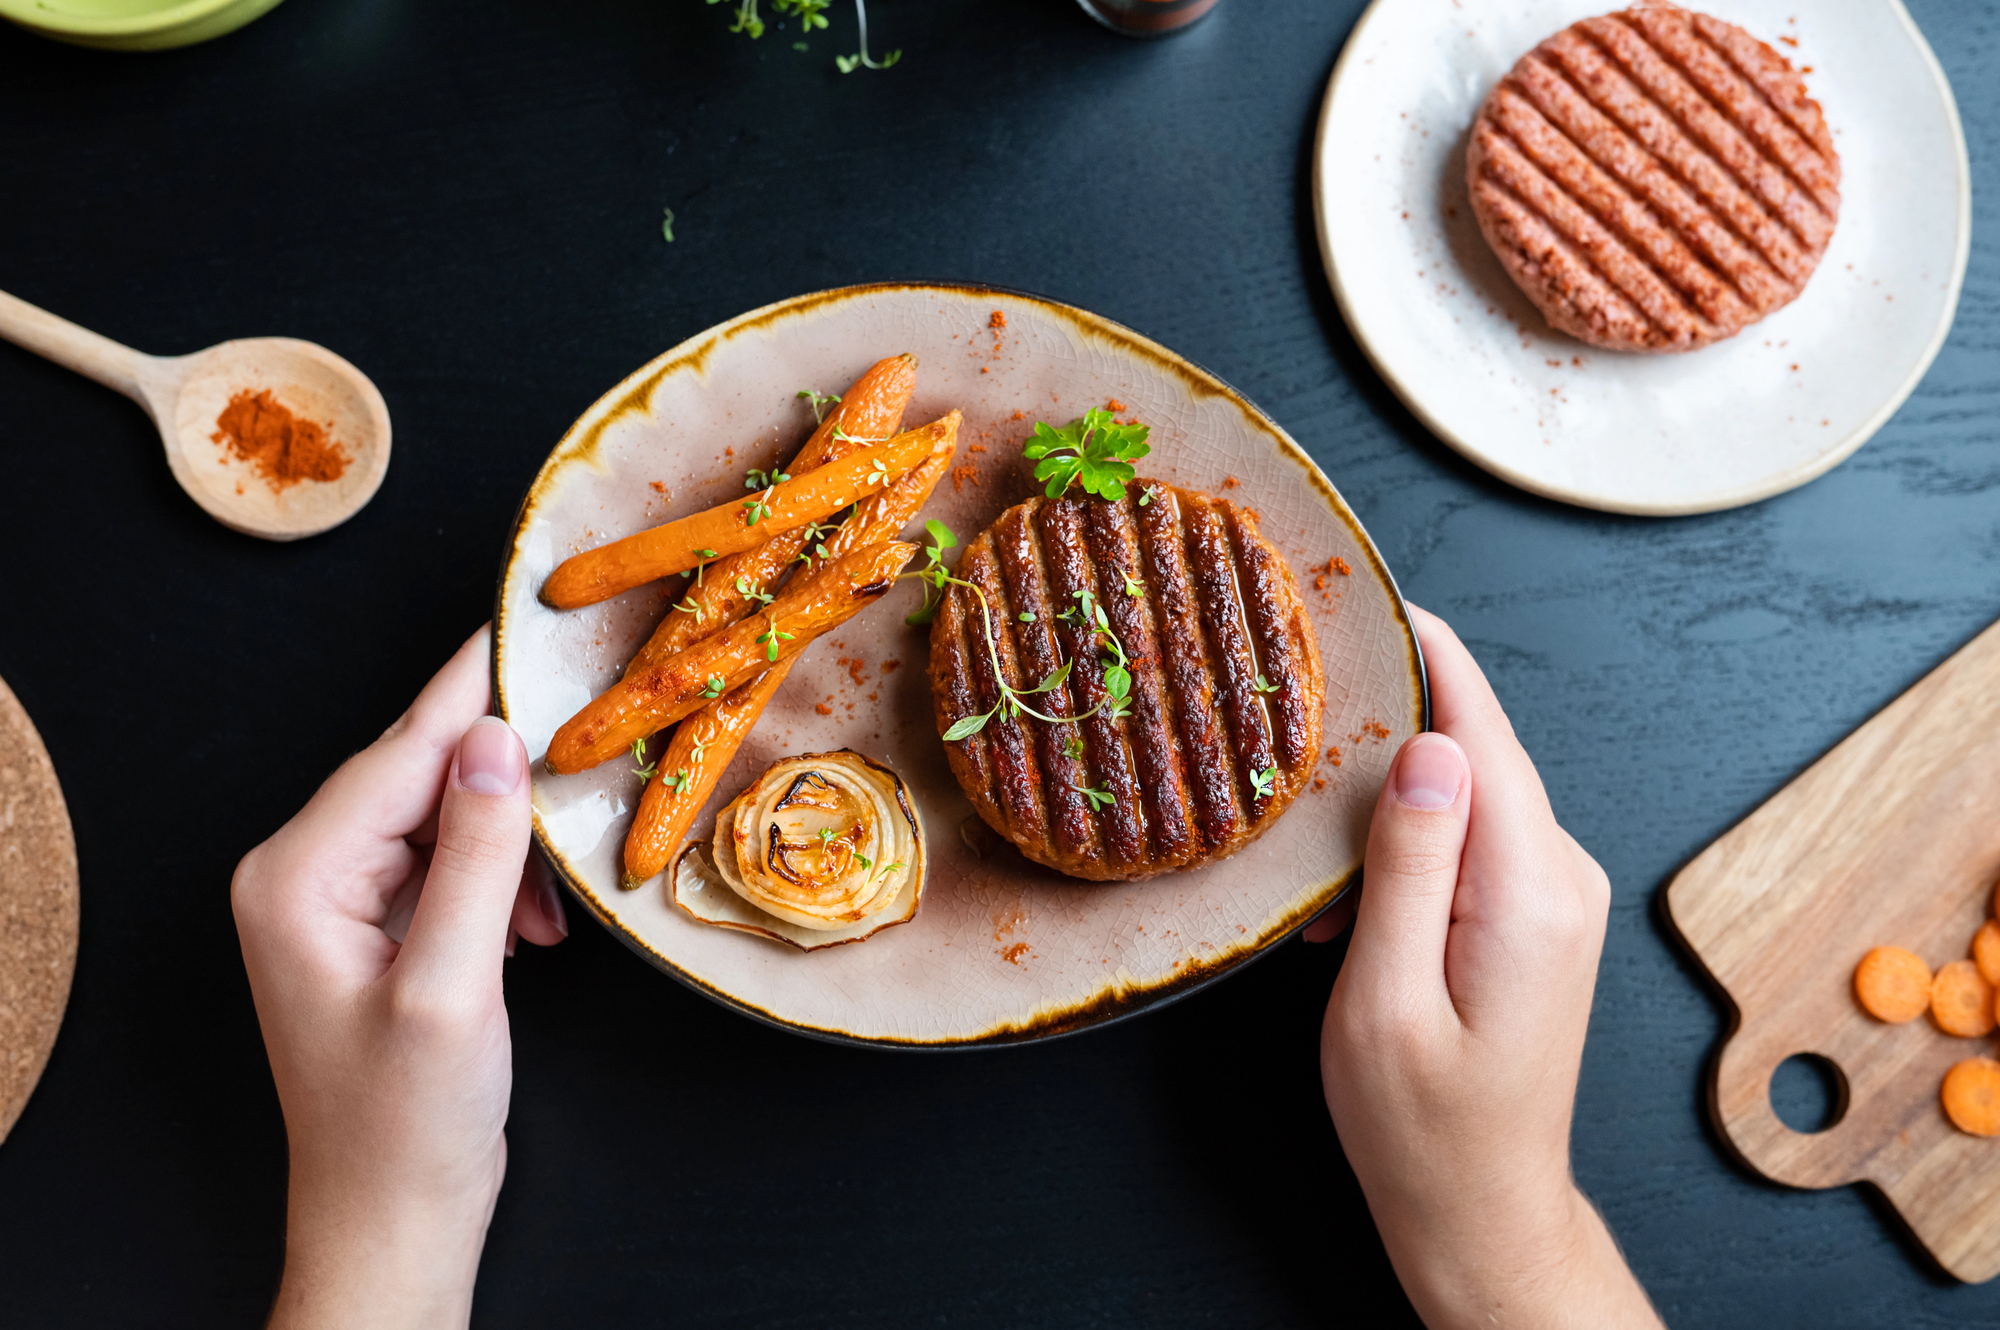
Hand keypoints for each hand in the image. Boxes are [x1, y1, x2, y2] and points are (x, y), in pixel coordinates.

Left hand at [231, 627, 566, 1329]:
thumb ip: (473, 857)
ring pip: (441, 814)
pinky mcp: (372, 926)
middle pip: (419, 775)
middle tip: (589, 744)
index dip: (473, 689)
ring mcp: (334, 900)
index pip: (401, 753)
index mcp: (296, 877)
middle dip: (504, 773)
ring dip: (507, 840)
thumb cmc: (407, 1125)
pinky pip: (444, 860)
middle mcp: (301, 874)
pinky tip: (533, 925)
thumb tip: (494, 742)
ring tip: (553, 895)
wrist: (391, 1217)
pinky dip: (497, 878)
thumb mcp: (452, 986)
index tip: (527, 624)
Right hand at [1311, 607, 1660, 1329]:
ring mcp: (1553, 894)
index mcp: (1528, 890)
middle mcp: (1559, 877)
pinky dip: (1405, 841)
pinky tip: (1350, 895)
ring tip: (1311, 841)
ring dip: (1386, 797)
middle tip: (1299, 693)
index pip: (1484, 730)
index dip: (1430, 653)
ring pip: (1467, 790)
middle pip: (1476, 749)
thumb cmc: (1422, 1126)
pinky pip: (1468, 836)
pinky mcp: (1533, 912)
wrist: (1481, 1208)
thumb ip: (1408, 864)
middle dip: (1389, 720)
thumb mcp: (1384, 998)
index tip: (1375, 595)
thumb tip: (1428, 745)